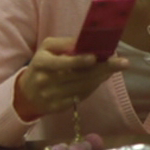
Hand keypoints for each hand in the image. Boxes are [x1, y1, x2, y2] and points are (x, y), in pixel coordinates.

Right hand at [13, 37, 128, 121]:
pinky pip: (81, 96)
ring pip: (83, 87)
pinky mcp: (58, 107)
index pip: (61, 63)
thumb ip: (66, 43)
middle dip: (102, 68)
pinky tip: (102, 78)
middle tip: (123, 63)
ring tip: (115, 67)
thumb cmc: (43, 64)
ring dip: (102, 76)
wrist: (27, 93)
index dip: (78, 61)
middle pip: (78, 76)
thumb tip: (88, 41)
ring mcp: (51, 97)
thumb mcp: (48, 48)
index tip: (95, 57)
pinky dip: (94, 86)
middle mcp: (44, 81)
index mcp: (41, 62)